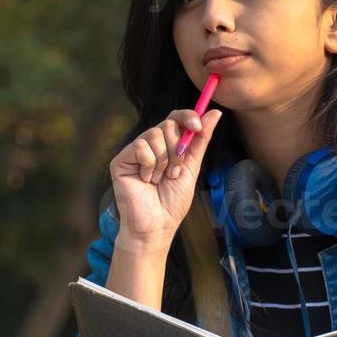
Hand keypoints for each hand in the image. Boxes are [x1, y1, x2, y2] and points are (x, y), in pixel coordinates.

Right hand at [109, 107, 222, 252]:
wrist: (157, 224)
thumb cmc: (172, 202)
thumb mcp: (192, 168)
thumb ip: (200, 140)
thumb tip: (215, 112)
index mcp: (167, 145)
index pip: (175, 117)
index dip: (187, 116)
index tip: (197, 126)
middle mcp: (150, 145)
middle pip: (167, 124)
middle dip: (178, 150)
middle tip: (175, 172)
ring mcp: (134, 152)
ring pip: (154, 134)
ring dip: (164, 160)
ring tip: (160, 179)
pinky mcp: (121, 160)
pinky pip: (140, 146)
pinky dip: (149, 164)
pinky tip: (146, 180)